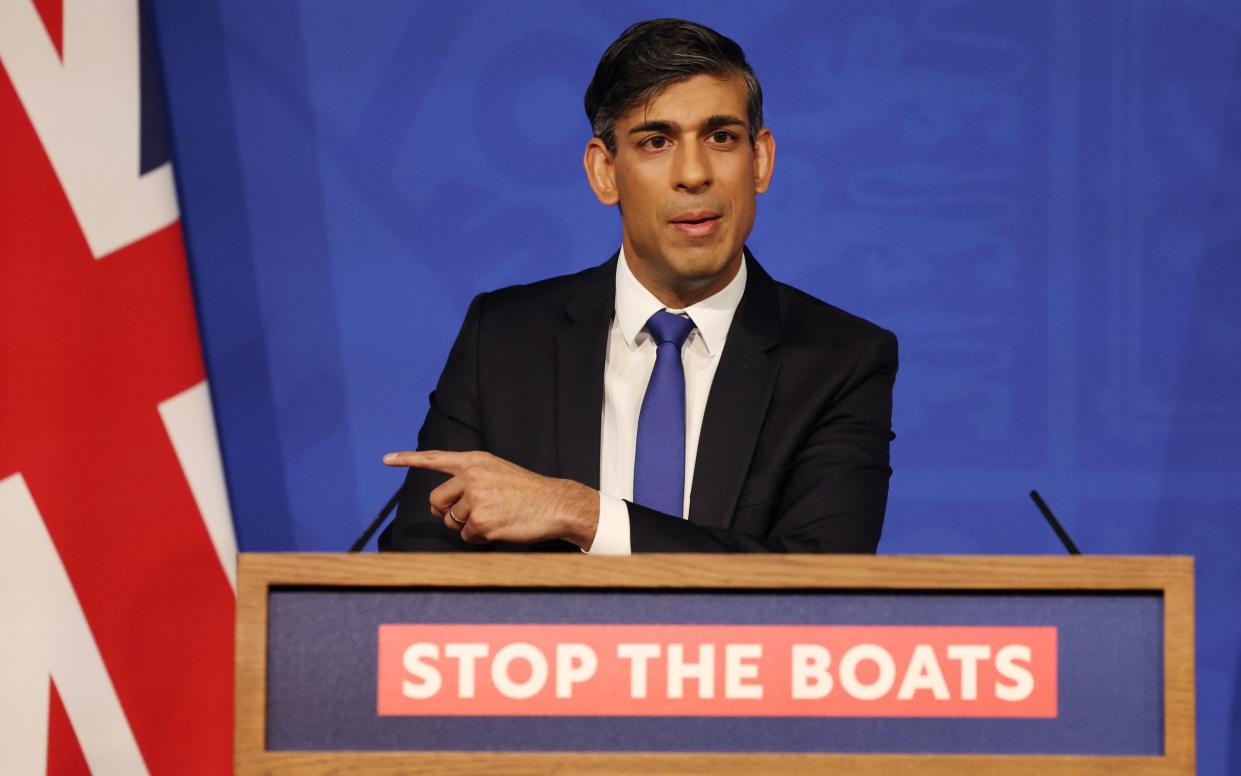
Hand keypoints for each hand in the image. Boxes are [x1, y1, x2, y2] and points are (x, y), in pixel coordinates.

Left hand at [382, 450, 598, 548]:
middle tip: (468, 514)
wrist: (555, 504)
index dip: (408, 460)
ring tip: (494, 518)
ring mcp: (475, 499)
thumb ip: (470, 479)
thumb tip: (441, 505)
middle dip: (446, 512)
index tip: (386, 459)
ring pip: (451, 522)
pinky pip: (466, 537)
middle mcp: (471, 476)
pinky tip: (500, 528)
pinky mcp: (481, 521)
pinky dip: (480, 538)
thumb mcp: (497, 472)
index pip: (435, 459)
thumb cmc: (527, 492)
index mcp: (475, 461)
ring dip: (467, 526)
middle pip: (437, 500)